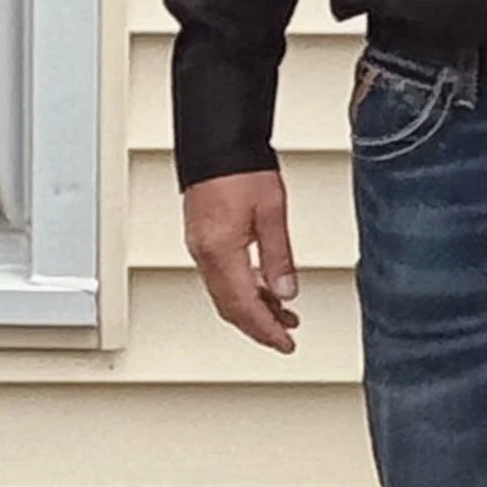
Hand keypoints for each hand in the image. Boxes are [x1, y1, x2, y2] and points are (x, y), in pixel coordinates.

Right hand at [183, 166, 301, 354]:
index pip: (244, 307)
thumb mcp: (272, 214)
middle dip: (259, 327)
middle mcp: (204, 254)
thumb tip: (286, 293)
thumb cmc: (241, 170)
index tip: (285, 344)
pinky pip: (220, 278)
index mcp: (221, 252)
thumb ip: (278, 257)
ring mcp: (200, 248)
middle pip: (230, 308)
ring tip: (281, 315)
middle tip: (285, 337)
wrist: (216, 142)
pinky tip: (261, 289)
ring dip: (252, 310)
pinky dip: (241, 291)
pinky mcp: (202, 239)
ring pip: (224, 295)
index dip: (266, 331)